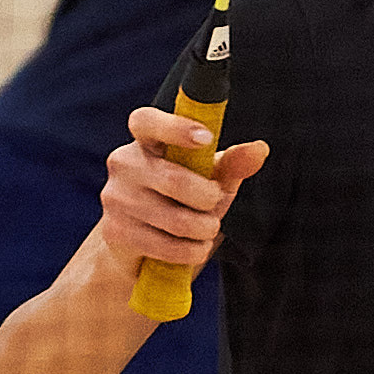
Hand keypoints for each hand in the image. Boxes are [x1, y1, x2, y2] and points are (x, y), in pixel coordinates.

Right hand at [101, 108, 267, 277]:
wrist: (142, 248)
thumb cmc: (182, 202)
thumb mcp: (211, 180)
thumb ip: (233, 164)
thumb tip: (259, 149)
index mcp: (146, 140)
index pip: (145, 121)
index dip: (175, 127)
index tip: (206, 138)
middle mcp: (124, 163)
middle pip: (174, 179)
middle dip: (208, 199)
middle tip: (214, 204)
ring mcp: (115, 198)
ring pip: (174, 218)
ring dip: (203, 229)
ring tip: (207, 229)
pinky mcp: (114, 232)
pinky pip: (165, 245)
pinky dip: (190, 251)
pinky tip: (194, 248)